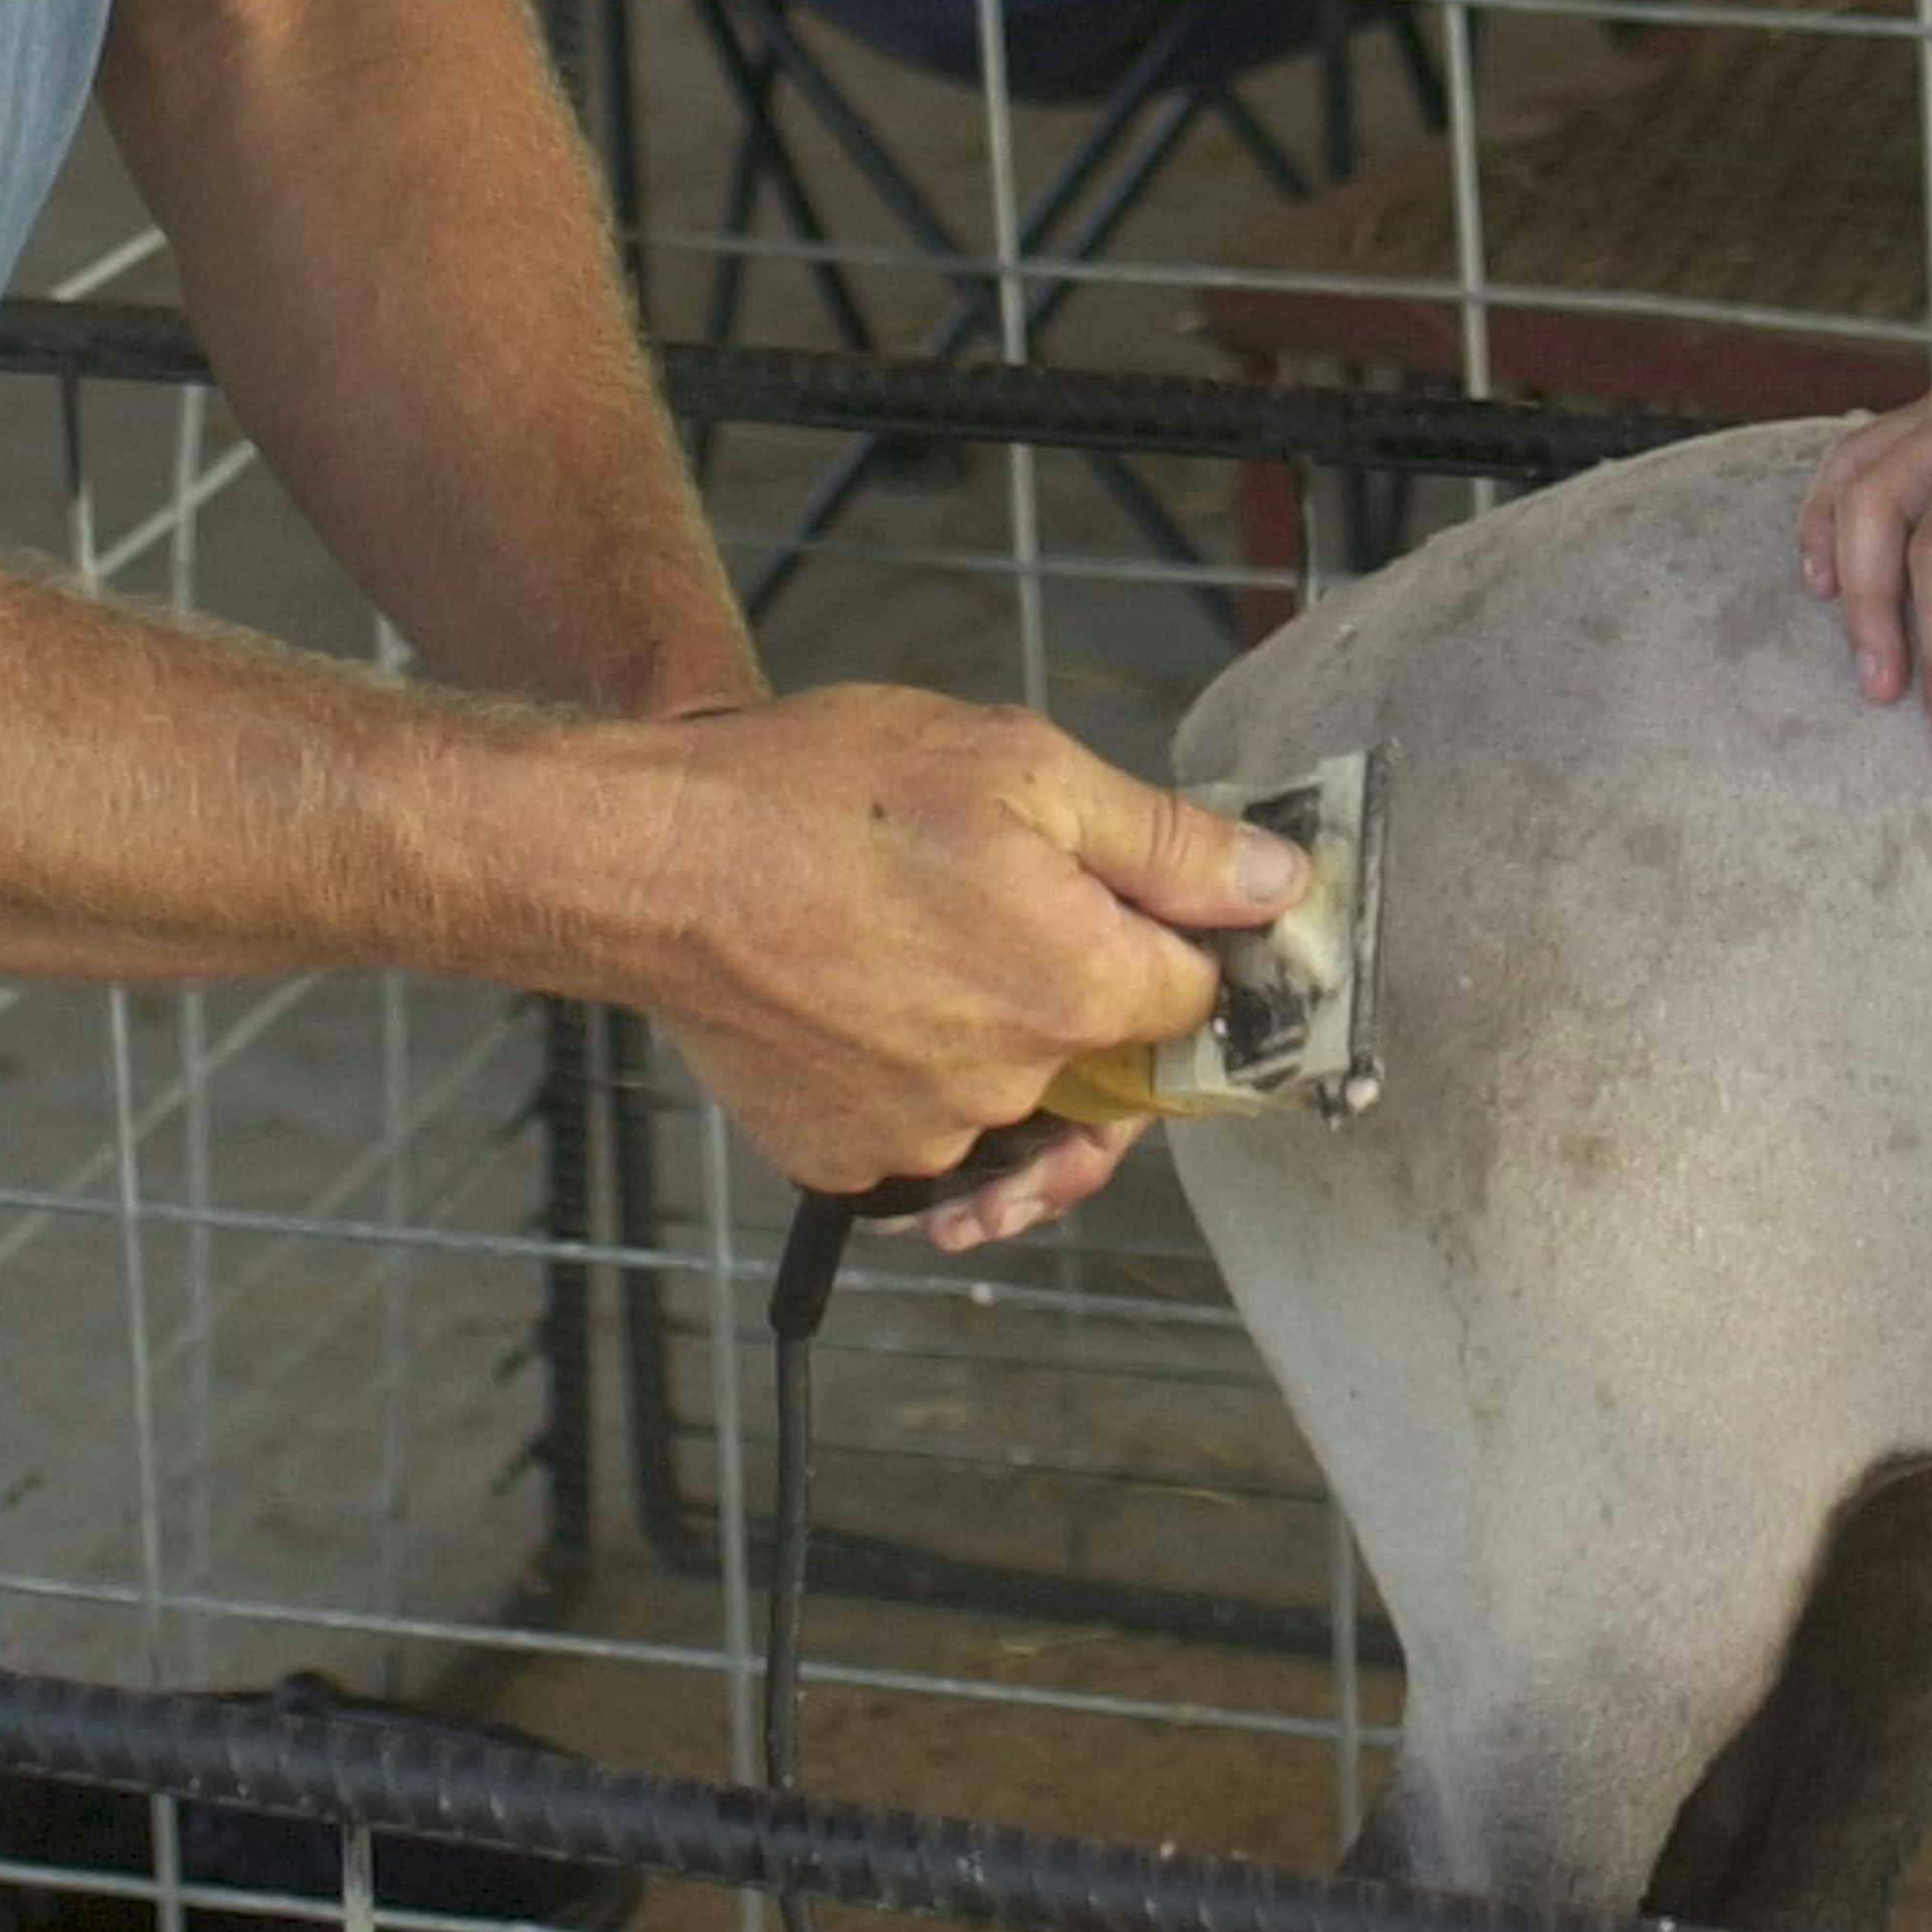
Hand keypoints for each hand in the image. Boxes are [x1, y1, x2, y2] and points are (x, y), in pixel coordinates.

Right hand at [622, 687, 1296, 1251]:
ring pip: (1019, 1116)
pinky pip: (927, 1147)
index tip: (1149, 909)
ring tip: (944, 963)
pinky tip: (884, 1011)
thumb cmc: (824, 795)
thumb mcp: (1019, 765)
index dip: (1189, 949)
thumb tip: (1281, 889)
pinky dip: (924, 1092)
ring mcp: (924, 1141)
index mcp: (1075, 992)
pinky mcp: (846, 1166)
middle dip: (1096, 1008)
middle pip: (1114, 1075)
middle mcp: (1012, 1090)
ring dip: (1008, 1055)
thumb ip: (1167, 843)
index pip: (1199, 1006)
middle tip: (1028, 922)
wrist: (650, 861)